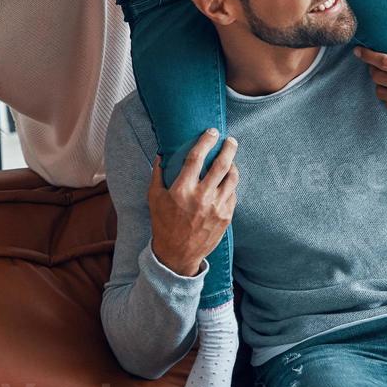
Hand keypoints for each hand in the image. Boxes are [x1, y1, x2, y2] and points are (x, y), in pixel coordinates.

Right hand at [147, 129, 238, 276]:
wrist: (178, 255)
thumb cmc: (164, 224)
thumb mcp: (154, 199)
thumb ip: (158, 174)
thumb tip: (161, 154)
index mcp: (183, 190)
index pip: (197, 157)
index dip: (206, 141)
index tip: (211, 132)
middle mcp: (202, 197)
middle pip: (222, 164)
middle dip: (228, 148)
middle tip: (230, 140)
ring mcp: (217, 207)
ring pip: (232, 178)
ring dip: (233, 165)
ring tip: (230, 160)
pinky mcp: (226, 217)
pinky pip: (233, 194)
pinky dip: (230, 185)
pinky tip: (226, 182)